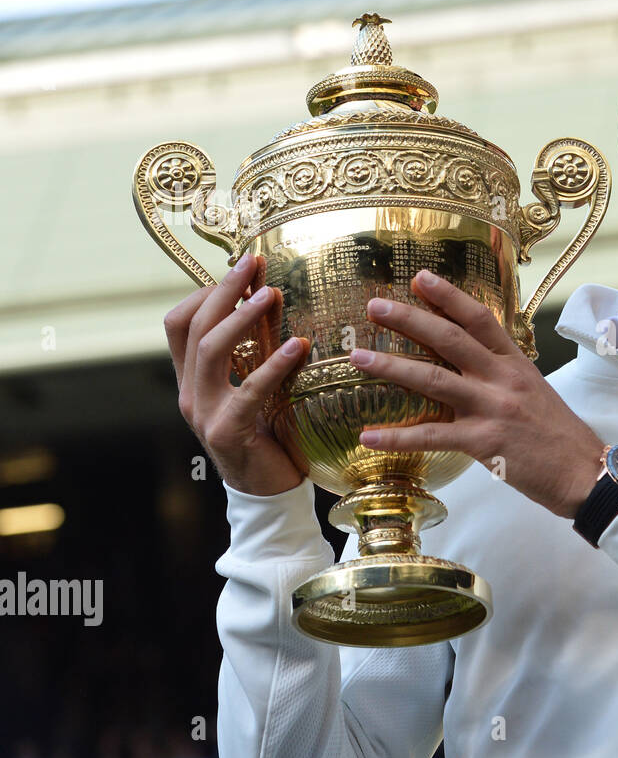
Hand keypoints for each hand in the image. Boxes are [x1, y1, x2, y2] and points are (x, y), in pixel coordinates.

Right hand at [164, 253, 310, 496]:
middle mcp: (190, 392)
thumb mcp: (257, 388)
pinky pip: (248, 391)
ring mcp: (204, 413)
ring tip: (272, 294)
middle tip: (255, 264)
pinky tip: (297, 348)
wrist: (268, 494)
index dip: (205, 291)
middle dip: (224, 290)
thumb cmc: (270, 435)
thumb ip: (256, 356)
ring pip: (210, 350)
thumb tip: (276, 304)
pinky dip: (273, 366)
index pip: (180, 322)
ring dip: (241, 317)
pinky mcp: (226, 433)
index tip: (242, 268)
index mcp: (193, 379)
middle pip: (195, 327)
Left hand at [348, 269, 606, 518]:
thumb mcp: (536, 391)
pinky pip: (432, 436)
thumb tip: (471, 362)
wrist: (585, 473)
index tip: (420, 278)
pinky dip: (397, 437)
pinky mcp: (484, 442)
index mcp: (516, 364)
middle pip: (450, 339)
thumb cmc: (559, 436)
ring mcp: (493, 409)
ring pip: (433, 379)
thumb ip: (503, 374)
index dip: (449, 296)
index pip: (481, 319)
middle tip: (375, 306)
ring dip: (391, 366)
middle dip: (409, 319)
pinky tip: (369, 436)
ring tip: (358, 358)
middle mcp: (503, 379)